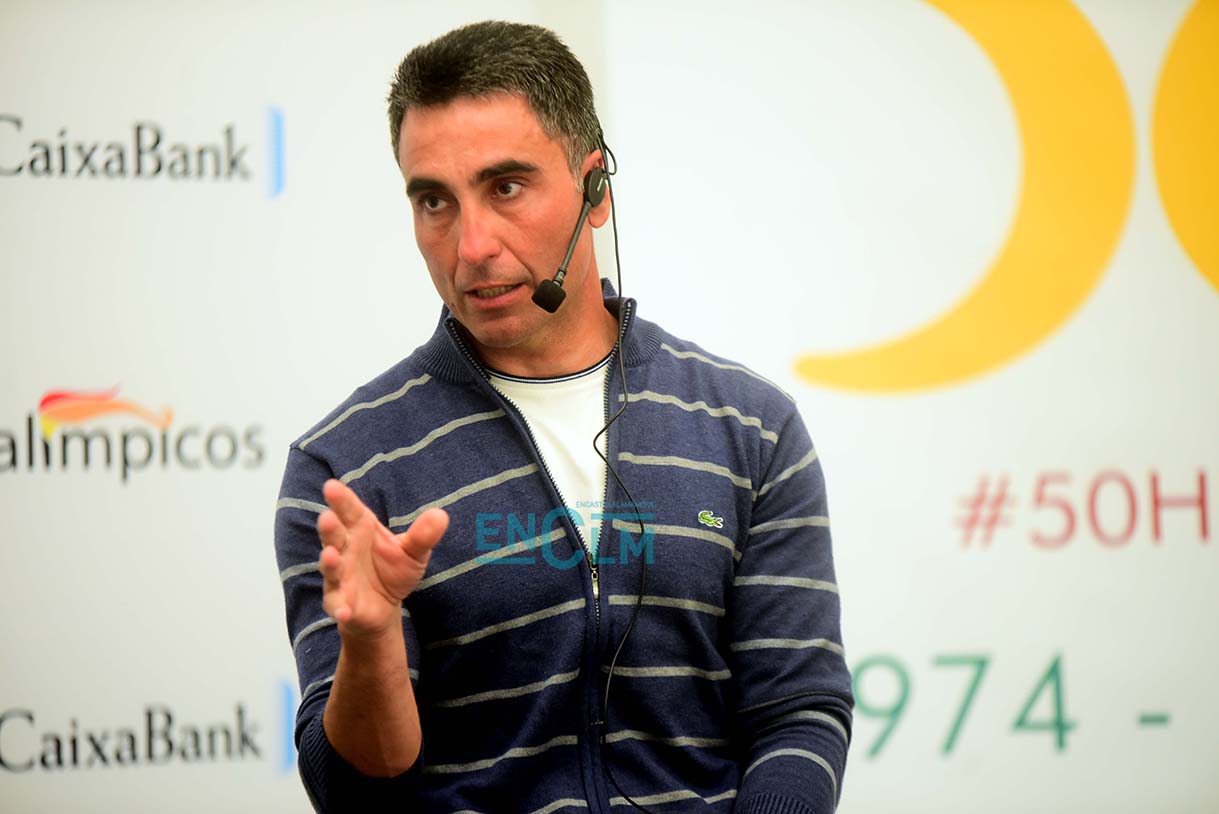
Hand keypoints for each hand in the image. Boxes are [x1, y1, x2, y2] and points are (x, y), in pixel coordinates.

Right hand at [317, 479, 448, 640]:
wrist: (385, 608)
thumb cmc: (393, 570)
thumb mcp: (413, 552)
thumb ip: (423, 535)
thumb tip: (441, 515)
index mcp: (361, 530)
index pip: (349, 511)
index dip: (341, 499)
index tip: (331, 486)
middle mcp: (345, 550)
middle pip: (334, 536)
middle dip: (330, 527)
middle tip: (327, 516)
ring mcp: (340, 577)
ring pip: (331, 568)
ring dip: (329, 562)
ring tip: (331, 555)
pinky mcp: (341, 603)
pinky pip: (338, 606)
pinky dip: (340, 608)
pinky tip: (345, 611)